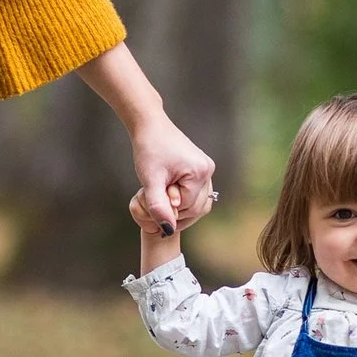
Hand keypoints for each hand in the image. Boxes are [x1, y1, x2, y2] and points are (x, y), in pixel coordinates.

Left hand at [127, 111, 215, 234]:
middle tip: (154, 206)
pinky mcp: (201, 169)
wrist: (150, 126)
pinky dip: (183, 200)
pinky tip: (167, 196)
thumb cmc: (149, 149)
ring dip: (180, 209)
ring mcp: (206, 169)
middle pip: (196, 208)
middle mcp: (208, 170)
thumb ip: (158, 206)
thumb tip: (167, 231)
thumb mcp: (151, 180)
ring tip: (160, 201)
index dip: (169, 212)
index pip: (187, 208)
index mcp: (200, 172)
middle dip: (175, 213)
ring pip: (198, 204)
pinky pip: (196, 194)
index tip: (151, 204)